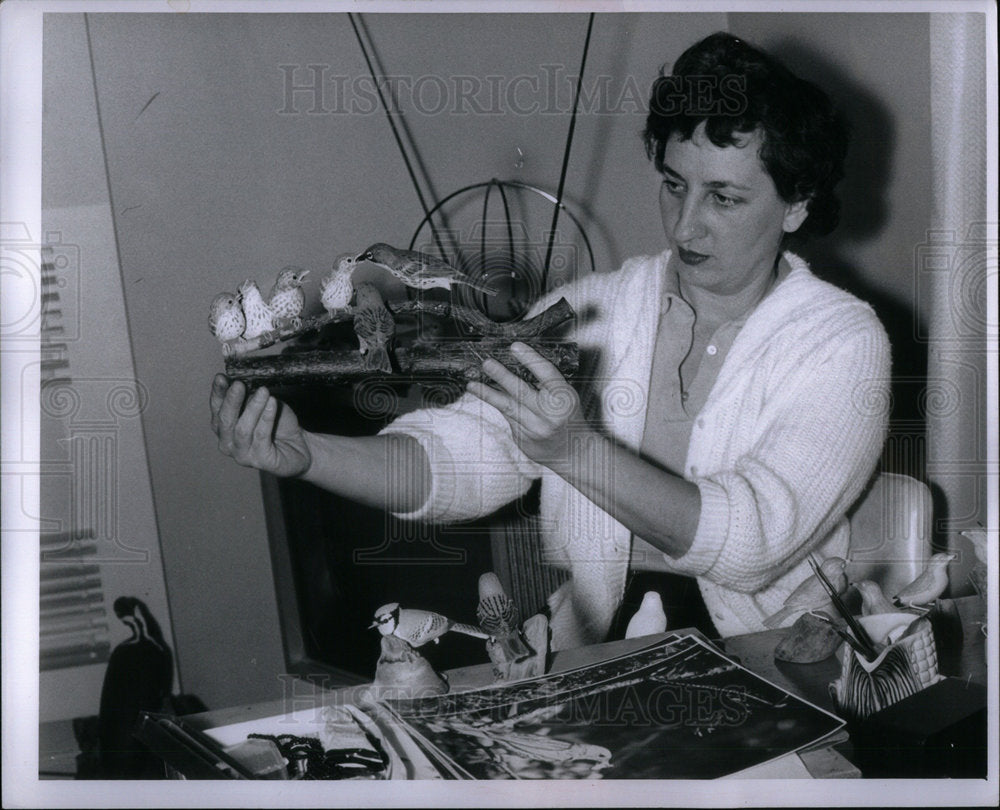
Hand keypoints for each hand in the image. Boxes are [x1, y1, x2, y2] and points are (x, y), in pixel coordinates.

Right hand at [209, 374, 310, 476]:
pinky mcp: (260, 461)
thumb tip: (241, 384)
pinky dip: (266, 418)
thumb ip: (249, 398)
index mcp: (224, 427)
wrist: (301, 445)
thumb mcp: (262, 405)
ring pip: (242, 429)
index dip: (218, 393)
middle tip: (239, 384)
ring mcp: (242, 455)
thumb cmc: (278, 424)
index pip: (216, 408)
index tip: (221, 377)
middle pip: (225, 420)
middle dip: (231, 400)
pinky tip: (272, 403)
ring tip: (263, 391)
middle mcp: (228, 443)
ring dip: (252, 408)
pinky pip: (261, 436)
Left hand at [465, 342, 588, 471]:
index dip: (530, 359)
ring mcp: (535, 429)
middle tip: (487, 363)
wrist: (571, 453)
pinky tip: (485, 395)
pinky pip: (507, 417)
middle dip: (502, 376)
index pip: (547, 374)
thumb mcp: (566, 397)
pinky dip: (497, 404)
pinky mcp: (523, 439)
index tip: (515, 346)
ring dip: (488, 394)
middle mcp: (549, 415)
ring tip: (472, 384)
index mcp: (564, 399)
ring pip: (508, 407)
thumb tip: (518, 363)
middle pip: (522, 391)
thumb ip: (548, 384)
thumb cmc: (568, 418)